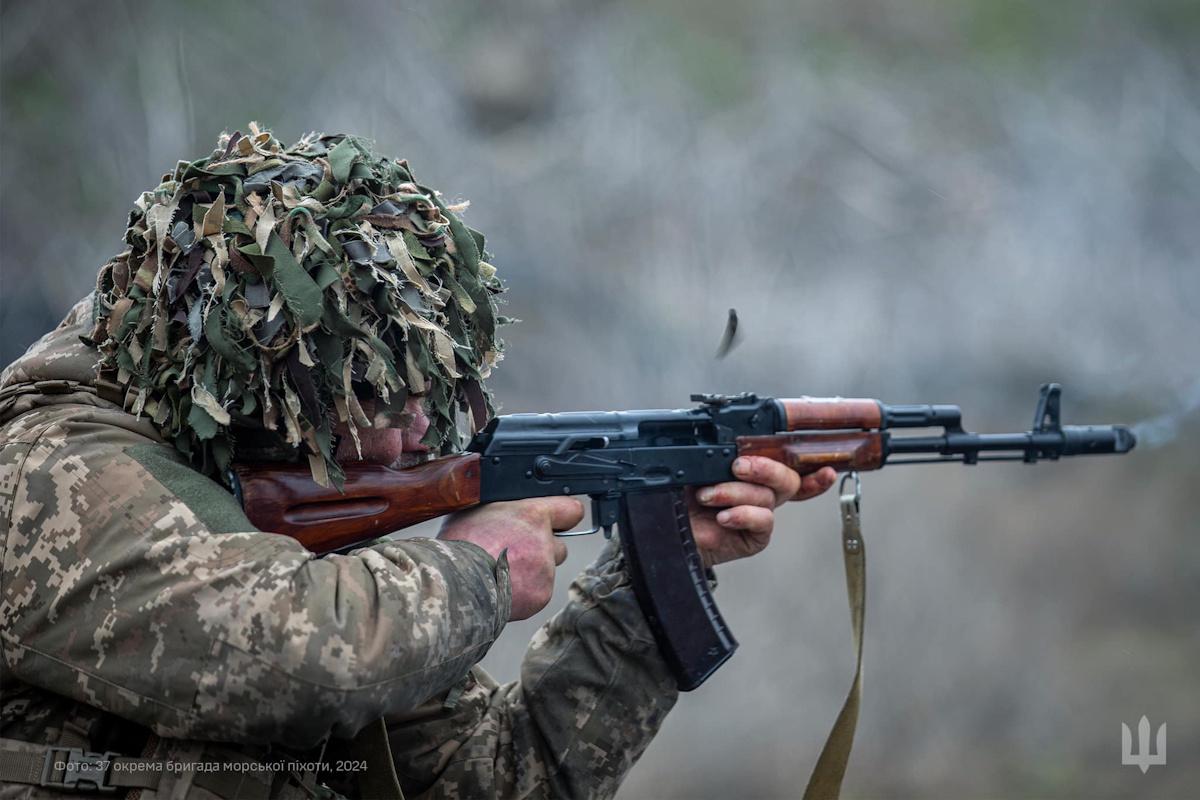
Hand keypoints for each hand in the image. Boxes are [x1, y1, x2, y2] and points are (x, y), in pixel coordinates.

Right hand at [438, 497, 583, 620]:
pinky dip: (524, 592)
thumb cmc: (459, 545)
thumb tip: (510, 511)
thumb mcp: (479, 511)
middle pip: (559, 545)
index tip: (561, 520)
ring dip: (532, 572)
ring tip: (501, 573)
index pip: (571, 510)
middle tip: (516, 554)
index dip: (564, 516)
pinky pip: (538, 592)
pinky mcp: (541, 595)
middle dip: (543, 550)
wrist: (453, 584)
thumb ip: (506, 510)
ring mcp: (545, 570)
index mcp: (532, 515)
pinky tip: (502, 588)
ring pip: (547, 570)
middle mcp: (544, 542)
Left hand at [689, 458, 836, 566]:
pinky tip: (723, 517)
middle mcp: (760, 493)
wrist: (664, 527)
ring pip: (769, 497)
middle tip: (738, 466)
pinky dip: (744, 514)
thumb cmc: (679, 495)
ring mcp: (759, 516)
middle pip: (787, 479)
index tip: (826, 466)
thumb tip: (736, 451)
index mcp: (751, 473)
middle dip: (766, 468)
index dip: (811, 469)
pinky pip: (763, 521)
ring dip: (737, 493)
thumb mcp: (698, 469)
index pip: (788, 466)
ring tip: (708, 496)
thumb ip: (720, 457)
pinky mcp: (754, 538)